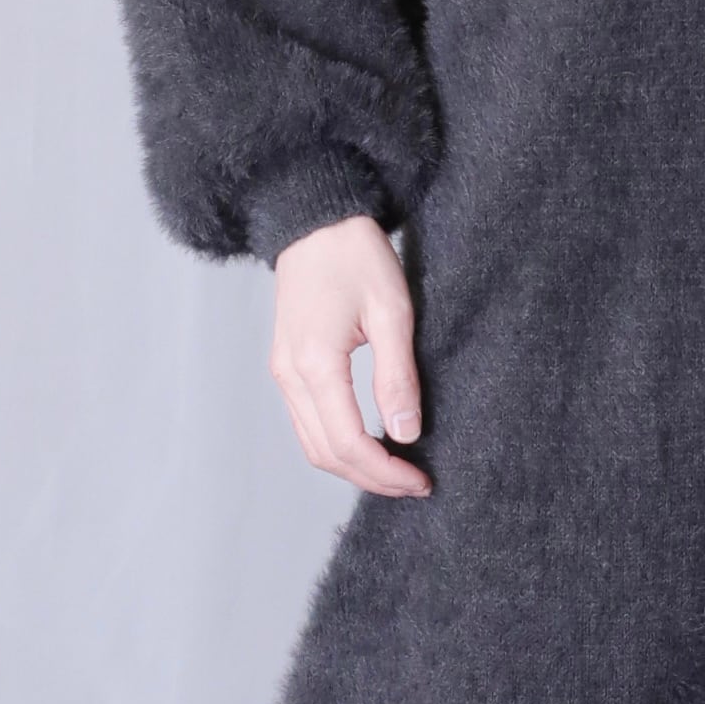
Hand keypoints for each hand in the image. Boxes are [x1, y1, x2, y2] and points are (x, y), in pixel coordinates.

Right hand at [269, 214, 431, 499]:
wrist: (315, 219)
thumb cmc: (355, 254)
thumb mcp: (392, 311)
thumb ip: (397, 377)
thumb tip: (406, 433)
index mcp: (315, 364)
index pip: (349, 443)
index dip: (386, 472)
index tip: (421, 481)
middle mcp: (289, 375)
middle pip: (326, 454)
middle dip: (372, 478)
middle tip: (415, 484)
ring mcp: (282, 372)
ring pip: (313, 444)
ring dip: (353, 467)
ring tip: (397, 470)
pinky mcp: (286, 366)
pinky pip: (308, 423)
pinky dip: (338, 444)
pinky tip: (371, 442)